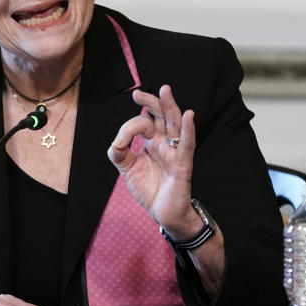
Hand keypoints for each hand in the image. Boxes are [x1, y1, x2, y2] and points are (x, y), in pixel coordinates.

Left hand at [107, 84, 200, 239]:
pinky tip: (189, 115)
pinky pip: (187, 145)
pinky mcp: (183, 165)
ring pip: (174, 125)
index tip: (121, 140)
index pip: (144, 123)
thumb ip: (120, 153)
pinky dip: (188, 130)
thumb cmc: (151, 190)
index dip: (131, 125)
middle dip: (151, 103)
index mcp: (153, 143)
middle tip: (138, 94)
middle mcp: (165, 144)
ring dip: (170, 107)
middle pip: (161, 116)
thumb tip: (117, 140)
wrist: (164, 214)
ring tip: (165, 90)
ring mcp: (175, 152)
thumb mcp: (128, 169)